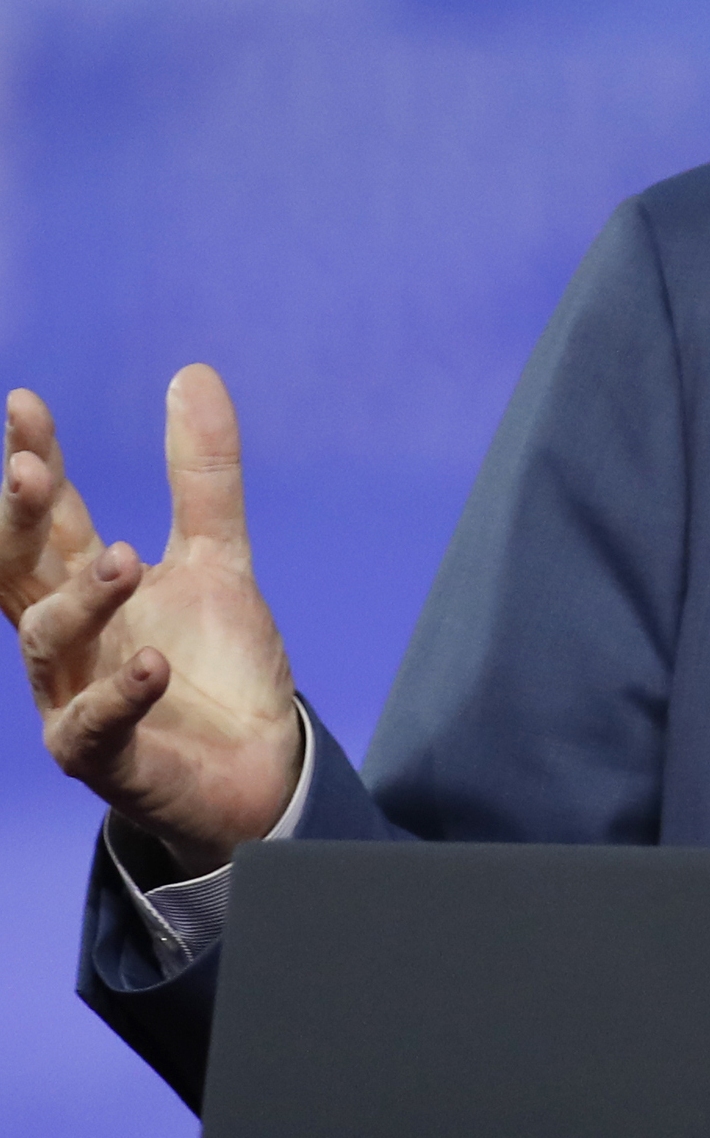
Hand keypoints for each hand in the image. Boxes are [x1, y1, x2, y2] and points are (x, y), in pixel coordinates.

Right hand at [6, 367, 300, 876]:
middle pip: (20, 572)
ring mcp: (74, 698)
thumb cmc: (214, 662)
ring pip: (52, 641)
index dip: (34, 463)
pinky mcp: (104, 756)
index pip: (50, 518)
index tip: (24, 404)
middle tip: (26, 470)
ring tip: (127, 559)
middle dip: (16, 522)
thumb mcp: (218, 558)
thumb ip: (203, 478)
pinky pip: (96, 725)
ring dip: (84, 598)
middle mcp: (67, 639)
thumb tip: (193, 373)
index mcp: (86, 586)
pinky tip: (152, 664)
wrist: (258, 763)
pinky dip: (120, 693)